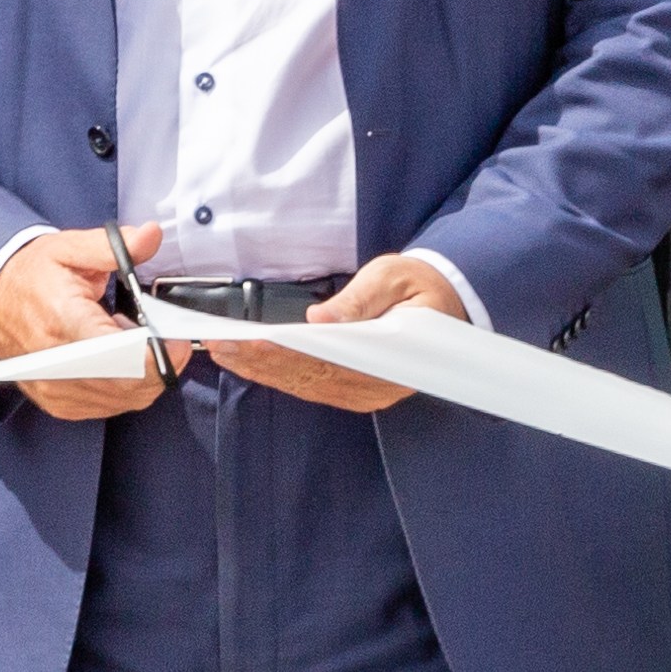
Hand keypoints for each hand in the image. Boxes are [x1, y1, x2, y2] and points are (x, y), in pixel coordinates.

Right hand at [0, 223, 169, 416]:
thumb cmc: (30, 276)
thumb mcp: (70, 248)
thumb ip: (115, 246)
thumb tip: (150, 235)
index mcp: (64, 321)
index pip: (123, 356)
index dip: (160, 353)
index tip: (176, 337)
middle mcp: (58, 364)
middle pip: (130, 383)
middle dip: (160, 364)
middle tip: (164, 337)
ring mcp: (57, 389)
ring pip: (124, 399)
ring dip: (143, 376)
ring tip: (131, 344)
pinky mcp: (58, 402)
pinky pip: (109, 407)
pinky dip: (125, 388)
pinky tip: (117, 362)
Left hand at [215, 252, 467, 412]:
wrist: (451, 306)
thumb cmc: (421, 287)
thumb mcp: (395, 277)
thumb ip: (360, 298)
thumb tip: (321, 318)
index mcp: (389, 357)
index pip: (324, 357)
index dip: (281, 351)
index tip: (246, 340)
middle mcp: (376, 385)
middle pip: (308, 376)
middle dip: (259, 361)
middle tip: (219, 344)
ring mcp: (367, 393)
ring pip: (306, 386)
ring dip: (262, 371)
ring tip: (225, 354)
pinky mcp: (359, 392)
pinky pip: (313, 388)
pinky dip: (279, 377)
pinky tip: (253, 365)